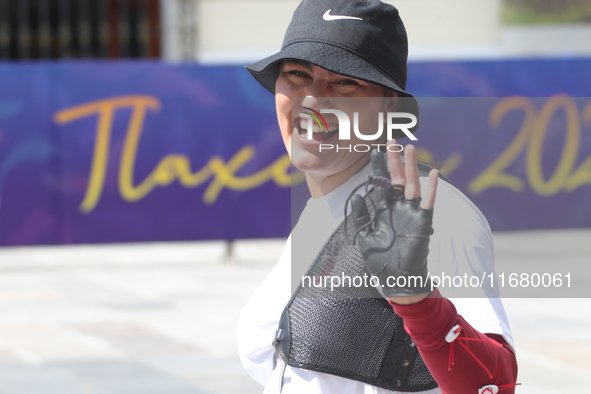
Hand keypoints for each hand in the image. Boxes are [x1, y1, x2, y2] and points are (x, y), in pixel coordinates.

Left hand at [350, 141, 437, 303]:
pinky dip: (431, 188)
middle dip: (394, 160)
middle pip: (397, 178)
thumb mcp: (366, 235)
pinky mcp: (423, 221)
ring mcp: (412, 212)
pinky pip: (428, 202)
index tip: (374, 150)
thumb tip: (356, 195)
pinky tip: (433, 173)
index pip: (381, 183)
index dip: (378, 167)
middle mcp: (398, 207)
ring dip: (411, 167)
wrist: (396, 278)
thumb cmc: (380, 260)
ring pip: (412, 184)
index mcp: (384, 209)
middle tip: (391, 140)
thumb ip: (362, 215)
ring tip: (410, 148)